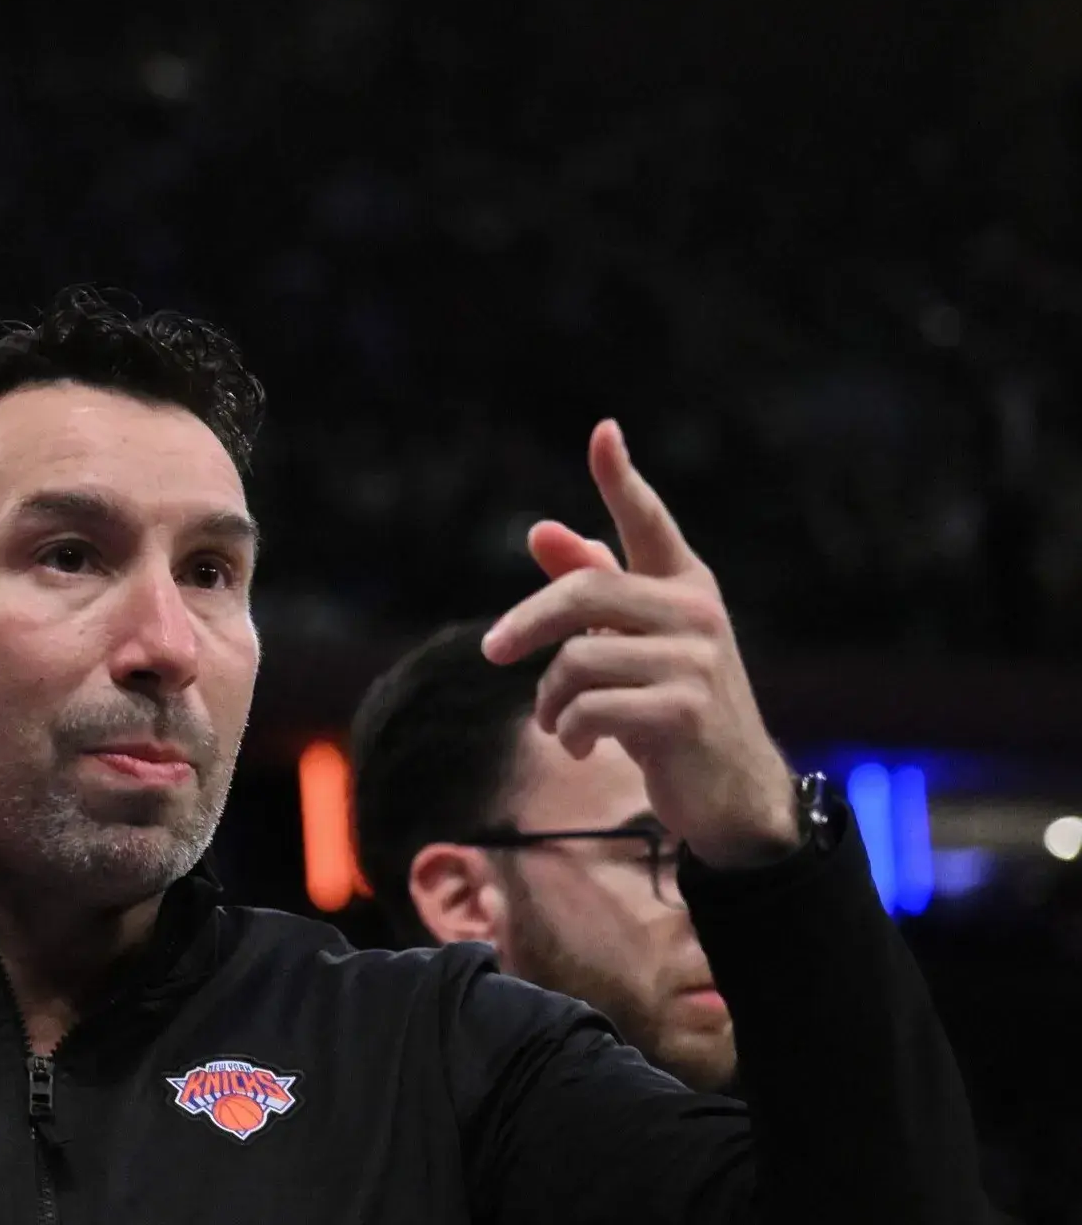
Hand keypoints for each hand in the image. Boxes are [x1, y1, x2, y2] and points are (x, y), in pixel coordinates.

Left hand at [482, 420, 800, 869]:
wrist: (731, 793)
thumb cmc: (673, 708)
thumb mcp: (632, 645)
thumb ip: (592, 588)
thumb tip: (542, 529)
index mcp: (685, 586)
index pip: (648, 521)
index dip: (621, 477)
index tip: (603, 431)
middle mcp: (696, 613)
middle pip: (583, 593)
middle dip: (525, 624)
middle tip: (491, 652)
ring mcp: (696, 662)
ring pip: (576, 661)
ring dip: (550, 701)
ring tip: (559, 723)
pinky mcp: (684, 712)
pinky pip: (589, 709)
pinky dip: (568, 732)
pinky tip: (581, 748)